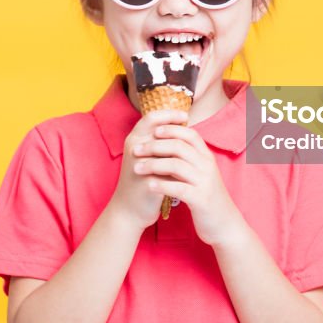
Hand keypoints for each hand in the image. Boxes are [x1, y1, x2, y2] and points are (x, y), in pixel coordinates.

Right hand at [107, 109, 187, 230]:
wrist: (128, 209)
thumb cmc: (140, 180)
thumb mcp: (145, 156)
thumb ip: (157, 142)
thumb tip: (179, 126)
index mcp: (133, 140)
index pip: (151, 117)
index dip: (169, 114)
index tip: (185, 115)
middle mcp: (134, 149)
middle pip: (159, 128)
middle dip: (178, 128)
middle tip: (193, 128)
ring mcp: (139, 165)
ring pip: (164, 148)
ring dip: (181, 145)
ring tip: (194, 146)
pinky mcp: (147, 182)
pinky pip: (168, 170)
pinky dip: (180, 166)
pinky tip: (191, 165)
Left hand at [132, 124, 247, 247]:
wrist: (225, 223)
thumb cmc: (206, 195)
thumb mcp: (201, 173)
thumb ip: (189, 158)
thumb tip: (168, 142)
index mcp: (206, 157)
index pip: (189, 134)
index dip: (171, 129)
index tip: (152, 130)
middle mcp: (207, 166)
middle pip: (179, 147)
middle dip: (154, 146)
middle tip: (136, 150)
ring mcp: (205, 182)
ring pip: (176, 165)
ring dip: (153, 165)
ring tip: (137, 168)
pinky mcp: (201, 200)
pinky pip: (179, 188)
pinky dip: (162, 185)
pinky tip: (149, 185)